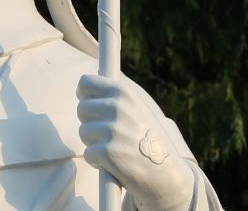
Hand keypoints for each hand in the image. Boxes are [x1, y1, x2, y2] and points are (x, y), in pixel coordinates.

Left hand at [78, 74, 195, 209]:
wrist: (165, 171)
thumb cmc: (149, 138)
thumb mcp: (139, 106)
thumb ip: (117, 93)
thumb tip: (93, 76)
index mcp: (124, 92)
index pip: (86, 82)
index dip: (85, 96)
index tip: (91, 105)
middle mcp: (117, 108)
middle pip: (82, 109)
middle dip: (91, 122)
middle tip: (110, 134)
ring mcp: (112, 130)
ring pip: (84, 132)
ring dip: (94, 143)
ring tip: (115, 148)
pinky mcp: (108, 152)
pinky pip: (88, 153)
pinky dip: (97, 161)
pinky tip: (114, 162)